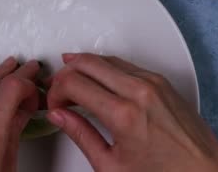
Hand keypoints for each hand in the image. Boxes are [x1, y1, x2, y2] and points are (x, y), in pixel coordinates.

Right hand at [46, 53, 217, 171]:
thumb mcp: (112, 166)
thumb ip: (81, 135)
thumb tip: (60, 116)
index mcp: (123, 114)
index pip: (73, 83)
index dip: (56, 92)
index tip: (55, 105)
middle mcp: (139, 91)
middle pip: (87, 62)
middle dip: (65, 73)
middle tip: (59, 90)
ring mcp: (152, 82)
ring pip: (105, 58)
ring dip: (84, 65)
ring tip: (72, 81)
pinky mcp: (161, 81)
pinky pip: (125, 63)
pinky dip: (105, 67)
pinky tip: (98, 78)